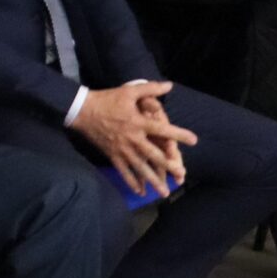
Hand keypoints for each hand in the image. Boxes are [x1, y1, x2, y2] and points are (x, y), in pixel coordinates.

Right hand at [72, 82, 194, 196]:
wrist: (82, 111)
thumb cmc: (107, 99)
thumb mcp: (129, 91)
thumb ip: (150, 89)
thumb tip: (169, 85)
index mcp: (138, 123)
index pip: (162, 130)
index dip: (178, 134)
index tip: (193, 140)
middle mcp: (132, 139)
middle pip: (153, 155)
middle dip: (168, 165)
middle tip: (181, 174)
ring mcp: (122, 150)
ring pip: (140, 168)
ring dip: (153, 180)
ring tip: (164, 192)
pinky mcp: (113, 155)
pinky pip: (124, 172)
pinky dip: (132, 182)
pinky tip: (141, 192)